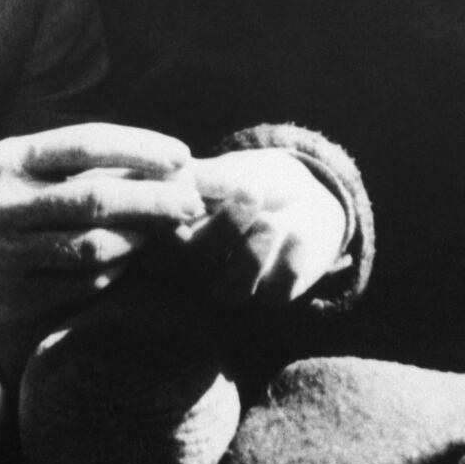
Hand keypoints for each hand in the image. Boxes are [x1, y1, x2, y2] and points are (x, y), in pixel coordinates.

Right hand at [0, 123, 202, 323]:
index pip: (86, 144)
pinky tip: (128, 260)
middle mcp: (6, 204)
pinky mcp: (12, 297)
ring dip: (138, 239)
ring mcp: (6, 254)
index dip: (139, 148)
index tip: (182, 155)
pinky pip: (79, 285)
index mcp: (11, 159)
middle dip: (154, 200)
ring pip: (91, 248)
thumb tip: (159, 163)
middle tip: (192, 201)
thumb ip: (75, 164)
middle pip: (95, 200)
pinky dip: (113, 272)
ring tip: (164, 231)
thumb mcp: (18, 164)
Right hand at [186, 149, 347, 302]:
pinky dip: (288, 266)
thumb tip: (182, 171)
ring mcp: (236, 282)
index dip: (175, 213)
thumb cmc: (253, 178)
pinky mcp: (274, 293)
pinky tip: (299, 235)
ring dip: (251, 254)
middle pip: (196, 260)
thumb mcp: (232, 170)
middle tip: (251, 192)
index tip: (200, 190)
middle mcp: (200, 265)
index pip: (164, 230)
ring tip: (271, 219)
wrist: (300, 197)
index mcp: (178, 232)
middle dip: (225, 227)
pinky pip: (276, 293)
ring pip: (233, 289)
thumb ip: (207, 176)